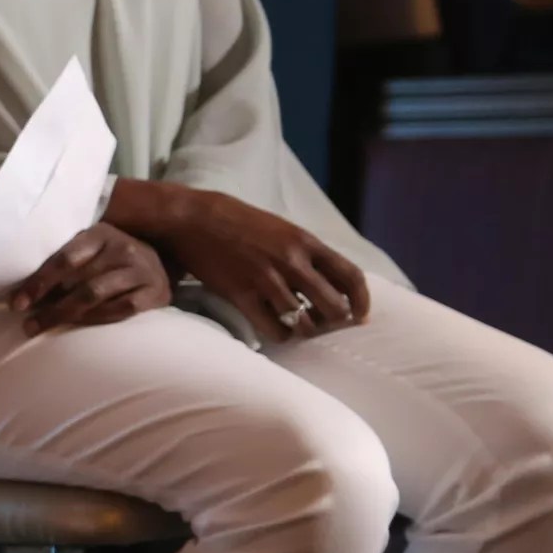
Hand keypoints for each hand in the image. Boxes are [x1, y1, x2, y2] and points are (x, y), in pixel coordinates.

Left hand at [10, 222, 170, 333]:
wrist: (162, 264)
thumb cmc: (113, 259)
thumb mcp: (92, 249)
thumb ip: (66, 261)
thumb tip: (24, 290)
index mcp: (99, 234)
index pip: (64, 259)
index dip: (38, 282)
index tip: (17, 303)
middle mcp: (122, 248)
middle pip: (78, 281)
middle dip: (49, 304)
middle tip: (28, 324)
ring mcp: (140, 270)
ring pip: (96, 295)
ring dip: (66, 315)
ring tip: (43, 327)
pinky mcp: (155, 292)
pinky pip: (120, 310)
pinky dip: (96, 319)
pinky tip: (78, 327)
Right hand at [111, 181, 368, 342]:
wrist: (191, 217)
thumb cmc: (235, 220)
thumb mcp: (280, 227)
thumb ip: (304, 251)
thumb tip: (326, 280)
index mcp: (305, 241)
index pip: (351, 276)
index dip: (362, 301)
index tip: (359, 315)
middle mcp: (292, 261)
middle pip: (334, 307)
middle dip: (334, 321)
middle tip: (325, 323)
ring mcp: (267, 279)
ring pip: (305, 324)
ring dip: (305, 330)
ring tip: (298, 326)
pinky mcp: (242, 294)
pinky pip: (274, 329)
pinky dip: (281, 335)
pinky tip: (276, 329)